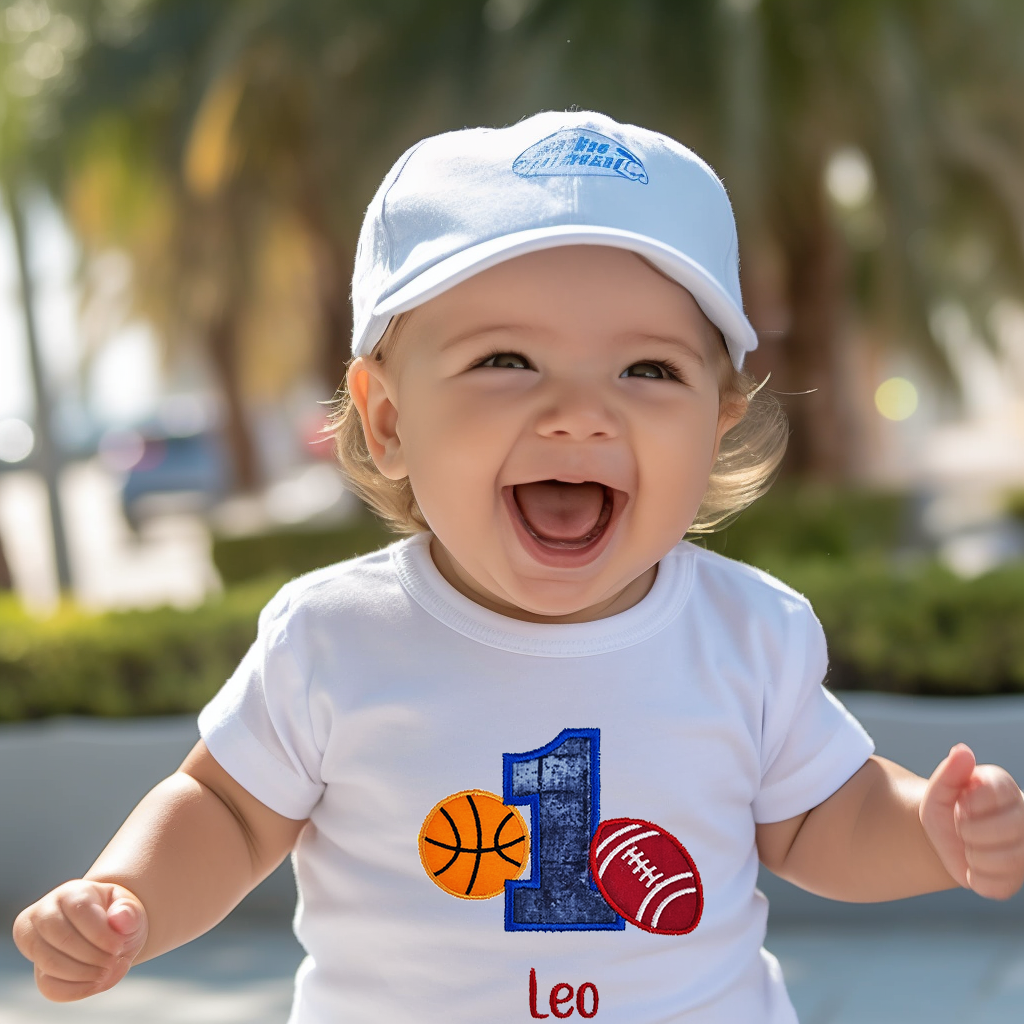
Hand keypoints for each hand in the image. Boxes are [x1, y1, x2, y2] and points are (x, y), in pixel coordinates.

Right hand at [12, 880, 147, 1001]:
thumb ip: (129, 912)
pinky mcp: (36, 968)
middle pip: (61, 938)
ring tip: (107, 971)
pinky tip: (97, 981)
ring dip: (85, 974)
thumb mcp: (130, 910)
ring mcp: (33, 941)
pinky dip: (78, 989)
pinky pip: (50, 987)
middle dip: (93, 956)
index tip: (119, 946)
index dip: (101, 933)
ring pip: (50, 964)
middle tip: (114, 961)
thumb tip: (120, 917)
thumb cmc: (117, 918)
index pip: (79, 910)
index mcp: (70, 892)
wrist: (105, 934)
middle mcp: (43, 913)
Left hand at [920, 743, 1023, 899]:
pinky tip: (973, 865)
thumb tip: (962, 751)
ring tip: (967, 845)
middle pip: (1011, 828)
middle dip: (972, 831)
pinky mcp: (1017, 878)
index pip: (997, 794)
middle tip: (961, 828)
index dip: (970, 804)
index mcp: (1005, 788)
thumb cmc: (946, 809)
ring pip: (1010, 859)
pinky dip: (977, 878)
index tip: (961, 805)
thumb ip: (949, 772)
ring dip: (974, 855)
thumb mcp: (939, 790)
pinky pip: (1000, 885)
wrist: (945, 840)